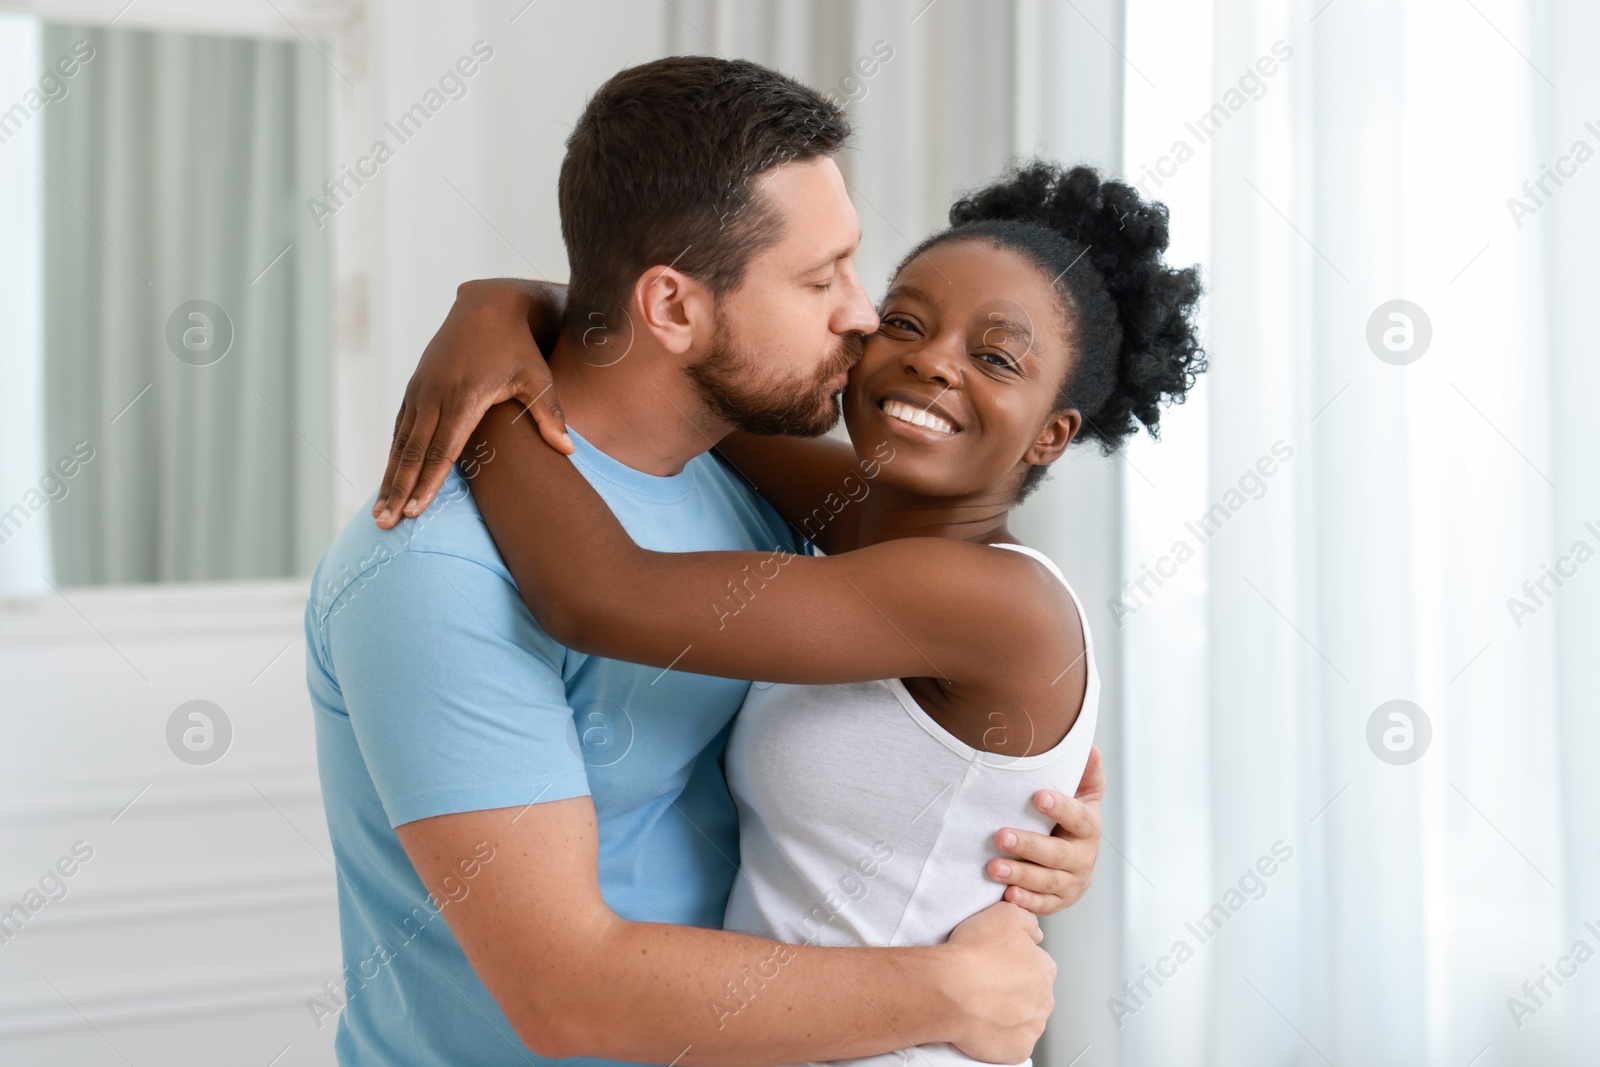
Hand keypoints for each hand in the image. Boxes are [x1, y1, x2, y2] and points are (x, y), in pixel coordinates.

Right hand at [375, 279, 570, 528]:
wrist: (487, 306)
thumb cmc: (518, 347)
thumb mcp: (538, 377)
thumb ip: (549, 414)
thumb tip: (568, 451)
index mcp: (463, 396)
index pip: (442, 450)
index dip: (428, 483)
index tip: (416, 511)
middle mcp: (435, 395)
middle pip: (413, 452)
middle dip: (398, 490)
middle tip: (385, 523)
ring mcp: (421, 390)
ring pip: (401, 442)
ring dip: (389, 478)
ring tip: (379, 512)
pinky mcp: (416, 386)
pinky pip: (400, 427)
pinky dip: (393, 455)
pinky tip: (388, 478)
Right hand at [942, 901, 1055, 1062]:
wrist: (951, 988)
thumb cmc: (973, 953)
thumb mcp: (1005, 913)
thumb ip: (1027, 920)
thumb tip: (1035, 933)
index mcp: (1045, 968)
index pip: (1037, 965)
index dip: (1014, 963)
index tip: (996, 963)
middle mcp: (1045, 999)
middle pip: (1032, 995)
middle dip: (1014, 991)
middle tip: (987, 985)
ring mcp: (1032, 1027)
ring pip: (1023, 1021)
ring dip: (1008, 1015)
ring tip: (981, 1005)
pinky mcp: (1017, 1049)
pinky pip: (1011, 1044)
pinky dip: (999, 1038)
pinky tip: (982, 1025)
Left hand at [988, 745, 1104, 913]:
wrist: (1079, 864)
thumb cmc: (1073, 822)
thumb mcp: (1085, 797)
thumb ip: (1086, 774)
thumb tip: (1090, 748)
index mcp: (1089, 828)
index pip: (1077, 817)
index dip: (1060, 807)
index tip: (1038, 796)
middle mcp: (1082, 857)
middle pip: (1057, 853)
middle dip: (1028, 845)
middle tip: (1000, 835)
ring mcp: (1071, 882)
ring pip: (1046, 881)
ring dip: (1019, 874)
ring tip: (993, 867)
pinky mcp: (1058, 901)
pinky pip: (1042, 904)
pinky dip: (1025, 901)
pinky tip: (1007, 894)